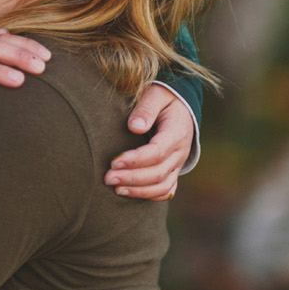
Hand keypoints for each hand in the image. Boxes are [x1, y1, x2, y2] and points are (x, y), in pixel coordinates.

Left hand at [106, 84, 191, 199]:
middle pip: (158, 173)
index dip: (135, 160)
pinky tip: (130, 193)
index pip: (157, 152)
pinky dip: (149, 195)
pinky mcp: (174, 170)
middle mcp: (181, 151)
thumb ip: (146, 108)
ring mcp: (179, 163)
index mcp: (177, 131)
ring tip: (116, 189)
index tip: (113, 161)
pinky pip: (166, 190)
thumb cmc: (164, 97)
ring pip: (163, 186)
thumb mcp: (156, 94)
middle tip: (107, 178)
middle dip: (132, 178)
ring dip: (138, 190)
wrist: (181, 104)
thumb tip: (134, 127)